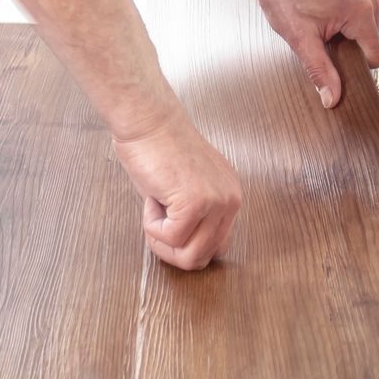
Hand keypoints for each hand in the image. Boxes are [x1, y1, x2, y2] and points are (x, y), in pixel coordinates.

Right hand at [113, 110, 241, 270]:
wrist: (147, 121)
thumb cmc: (157, 149)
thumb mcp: (184, 190)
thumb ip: (193, 220)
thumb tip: (186, 253)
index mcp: (230, 197)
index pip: (216, 248)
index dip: (185, 246)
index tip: (167, 226)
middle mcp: (231, 200)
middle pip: (202, 257)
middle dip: (171, 250)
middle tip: (155, 222)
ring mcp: (217, 202)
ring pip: (189, 256)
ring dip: (162, 241)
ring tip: (155, 210)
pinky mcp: (197, 201)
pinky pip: (171, 238)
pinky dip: (151, 225)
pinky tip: (153, 197)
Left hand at [259, 0, 378, 107]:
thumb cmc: (285, 0)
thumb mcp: (302, 42)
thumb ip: (321, 71)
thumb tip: (332, 99)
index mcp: (361, 11)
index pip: (375, 58)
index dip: (355, 68)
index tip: (334, 61)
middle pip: (371, 47)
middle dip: (349, 52)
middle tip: (323, 40)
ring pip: (366, 37)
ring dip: (347, 40)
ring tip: (324, 29)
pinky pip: (362, 23)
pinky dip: (347, 29)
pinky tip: (327, 22)